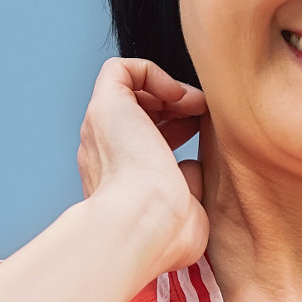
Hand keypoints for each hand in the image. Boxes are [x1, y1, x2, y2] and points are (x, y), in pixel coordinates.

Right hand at [75, 58, 209, 274]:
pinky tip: (177, 95)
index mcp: (119, 177)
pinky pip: (120, 69)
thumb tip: (193, 166)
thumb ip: (187, 184)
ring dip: (167, 89)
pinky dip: (152, 72)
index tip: (200, 135)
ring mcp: (100, 127)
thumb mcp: (185, 207)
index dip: (176, 128)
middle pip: (135, 111)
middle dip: (173, 107)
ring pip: (126, 88)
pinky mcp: (104, 106)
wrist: (146, 227)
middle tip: (201, 116)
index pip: (142, 140)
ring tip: (194, 103)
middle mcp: (103, 150)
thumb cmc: (168, 232)